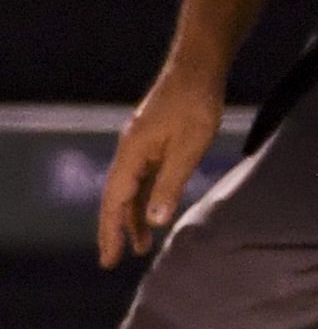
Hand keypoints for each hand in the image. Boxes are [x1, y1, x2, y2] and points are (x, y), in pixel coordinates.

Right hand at [96, 64, 223, 267]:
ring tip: (141, 244)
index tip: (108, 258)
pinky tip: (154, 212)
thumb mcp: (188, 148)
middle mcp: (130, 151)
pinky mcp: (155, 141)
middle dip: (116, 228)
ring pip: (132, 189)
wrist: (198, 69)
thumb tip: (155, 220)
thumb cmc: (196, 105)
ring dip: (134, 215)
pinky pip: (145, 177)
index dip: (110, 231)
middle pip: (117, 197)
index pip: (114, 201)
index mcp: (132, 153)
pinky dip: (147, 198)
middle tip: (115, 259)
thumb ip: (171, 184)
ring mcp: (142, 146)